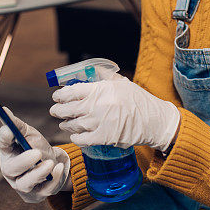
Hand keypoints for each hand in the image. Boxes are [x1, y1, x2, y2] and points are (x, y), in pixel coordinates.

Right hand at [0, 107, 71, 202]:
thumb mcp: (28, 134)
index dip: (5, 139)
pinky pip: (45, 190)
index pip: (3, 146)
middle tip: (37, 153)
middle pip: (12, 169)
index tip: (10, 130)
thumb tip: (4, 110)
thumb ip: (17, 125)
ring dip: (39, 173)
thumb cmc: (36, 147)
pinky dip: (53, 179)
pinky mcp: (39, 194)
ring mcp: (24, 185)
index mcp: (8, 154)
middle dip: (24, 161)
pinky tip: (58, 167)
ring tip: (50, 163)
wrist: (54, 163)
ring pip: (26, 183)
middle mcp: (12, 173)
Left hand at [49, 74, 180, 152]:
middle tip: (55, 110)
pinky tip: (75, 135)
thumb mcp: (121, 82)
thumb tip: (87, 70)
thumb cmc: (138, 101)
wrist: (154, 121)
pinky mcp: (104, 137)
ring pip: (73, 124)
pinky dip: (76, 137)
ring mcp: (100, 122)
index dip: (61, 94)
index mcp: (101, 89)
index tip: (57, 96)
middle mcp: (98, 105)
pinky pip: (82, 139)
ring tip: (64, 123)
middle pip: (68, 108)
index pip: (72, 91)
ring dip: (66, 124)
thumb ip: (104, 76)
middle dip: (58, 110)